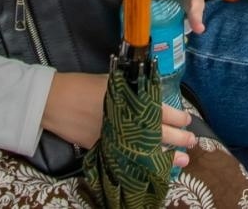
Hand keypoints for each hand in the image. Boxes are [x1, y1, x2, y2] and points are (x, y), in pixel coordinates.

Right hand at [45, 73, 196, 168]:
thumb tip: (151, 94)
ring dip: (167, 156)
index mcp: (133, 102)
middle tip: (191, 142)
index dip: (178, 118)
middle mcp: (128, 122)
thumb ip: (133, 89)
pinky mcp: (104, 149)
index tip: (187, 121)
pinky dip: (143, 163)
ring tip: (181, 160)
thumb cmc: (84, 86)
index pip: (163, 112)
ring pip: (149, 150)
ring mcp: (117, 138)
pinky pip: (130, 158)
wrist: (56, 101)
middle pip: (161, 134)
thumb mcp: (113, 81)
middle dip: (179, 139)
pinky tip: (152, 167)